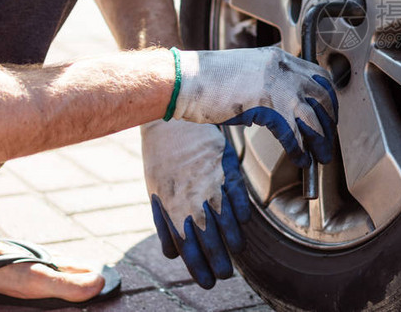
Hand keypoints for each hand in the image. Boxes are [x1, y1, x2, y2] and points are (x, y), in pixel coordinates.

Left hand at [141, 120, 251, 288]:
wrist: (172, 119)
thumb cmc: (162, 156)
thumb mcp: (155, 190)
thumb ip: (165, 222)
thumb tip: (172, 252)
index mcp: (170, 206)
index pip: (186, 246)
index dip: (198, 267)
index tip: (207, 282)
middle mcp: (192, 198)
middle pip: (208, 238)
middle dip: (218, 261)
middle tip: (225, 275)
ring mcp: (211, 184)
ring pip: (226, 219)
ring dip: (233, 240)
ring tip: (237, 252)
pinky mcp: (226, 168)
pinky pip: (237, 195)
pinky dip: (242, 212)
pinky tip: (245, 224)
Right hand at [172, 47, 337, 167]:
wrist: (185, 79)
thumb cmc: (208, 78)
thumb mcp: (248, 71)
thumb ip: (269, 83)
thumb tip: (282, 107)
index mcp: (279, 58)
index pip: (318, 76)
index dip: (327, 98)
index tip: (328, 114)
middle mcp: (283, 69)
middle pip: (322, 97)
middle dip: (329, 121)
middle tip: (328, 139)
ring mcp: (277, 86)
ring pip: (312, 117)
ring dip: (319, 139)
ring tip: (321, 156)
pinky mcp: (267, 106)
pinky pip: (293, 132)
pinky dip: (299, 149)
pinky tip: (300, 158)